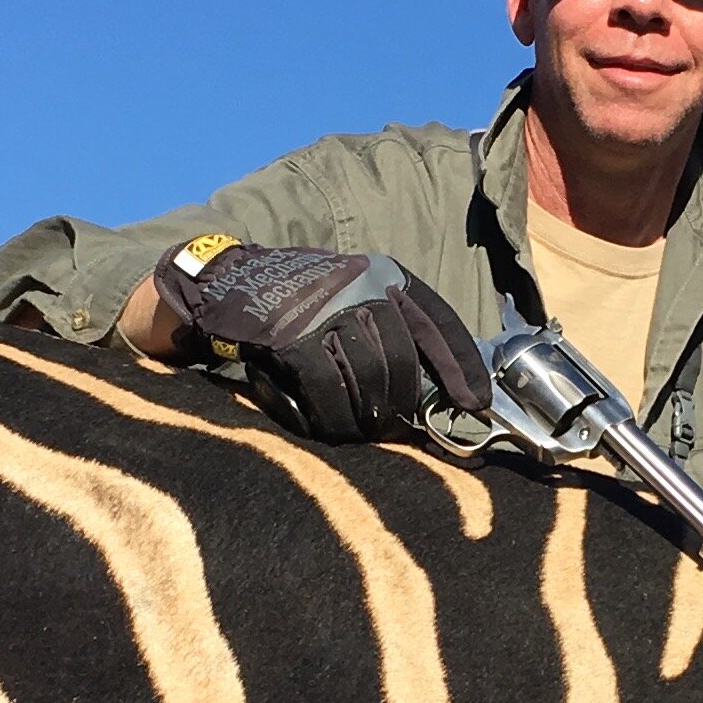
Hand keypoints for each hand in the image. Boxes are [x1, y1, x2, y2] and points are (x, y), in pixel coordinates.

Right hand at [149, 239, 490, 442]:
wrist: (225, 281)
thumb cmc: (297, 299)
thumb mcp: (351, 292)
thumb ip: (389, 327)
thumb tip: (438, 387)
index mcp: (383, 273)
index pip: (438, 322)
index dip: (463, 367)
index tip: (477, 403)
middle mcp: (360, 286)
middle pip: (405, 361)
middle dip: (406, 404)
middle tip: (398, 427)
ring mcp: (325, 311)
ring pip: (370, 380)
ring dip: (371, 415)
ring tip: (365, 428)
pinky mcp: (292, 338)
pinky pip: (328, 391)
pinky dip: (334, 418)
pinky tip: (332, 426)